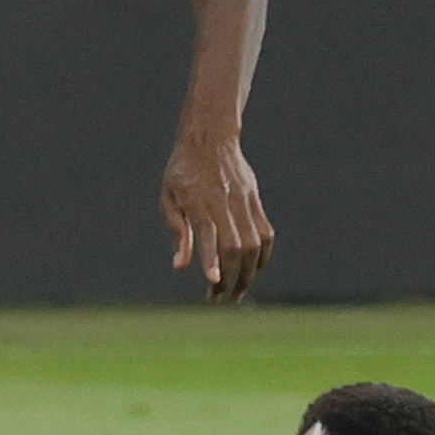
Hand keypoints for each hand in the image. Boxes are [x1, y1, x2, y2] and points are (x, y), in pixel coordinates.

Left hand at [161, 130, 271, 300]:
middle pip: (235, 246)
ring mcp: (244, 202)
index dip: (212, 260)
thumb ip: (176, 230)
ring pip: (254, 244)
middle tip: (219, 296)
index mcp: (198, 201)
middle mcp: (224, 203)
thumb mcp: (169, 196)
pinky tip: (252, 270)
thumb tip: (180, 266)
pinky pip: (266, 234)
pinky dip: (262, 256)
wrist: (210, 137)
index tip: (213, 282)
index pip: (209, 235)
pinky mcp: (255, 201)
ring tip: (236, 291)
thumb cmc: (183, 170)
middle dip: (229, 277)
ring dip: (247, 273)